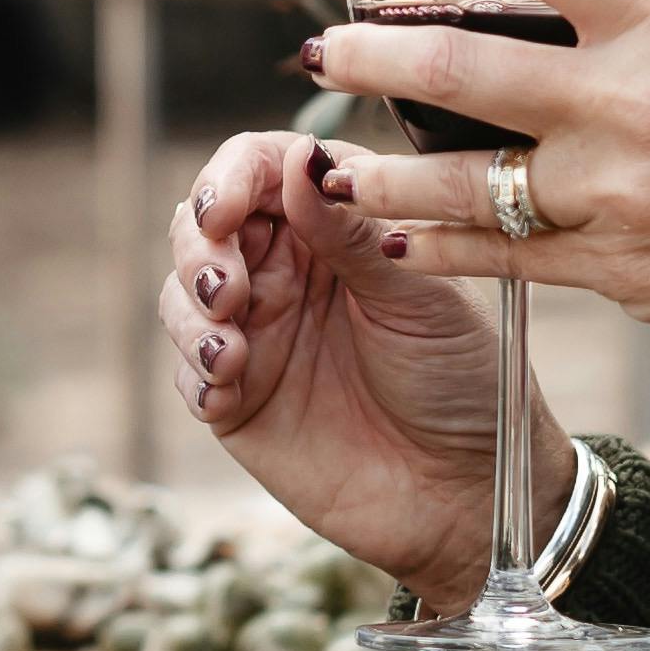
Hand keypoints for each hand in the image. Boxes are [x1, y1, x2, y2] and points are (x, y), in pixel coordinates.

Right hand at [163, 130, 556, 616]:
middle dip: (198, 249)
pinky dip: (195, 376)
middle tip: (225, 289)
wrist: (468, 494)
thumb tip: (300, 156)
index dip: (230, 177)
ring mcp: (259, 334)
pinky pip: (187, 374)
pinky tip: (227, 393)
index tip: (226, 208)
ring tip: (232, 351)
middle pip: (201, 226)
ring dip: (190, 314)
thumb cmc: (462, 382)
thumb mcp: (418, 296)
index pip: (261, 170)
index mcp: (336, 227)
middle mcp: (288, 271)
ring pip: (181, 296)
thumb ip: (350, 231)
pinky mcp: (238, 401)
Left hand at [298, 0, 649, 450]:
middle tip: (323, 47)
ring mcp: (618, 190)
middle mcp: (636, 97)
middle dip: (369, 53)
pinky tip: (393, 234)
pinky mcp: (615, 271)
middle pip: (460, 64)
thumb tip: (558, 15)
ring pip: (456, 176)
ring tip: (337, 164)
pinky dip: (433, 244)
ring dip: (379, 169)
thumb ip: (642, 38)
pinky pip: (495, 254)